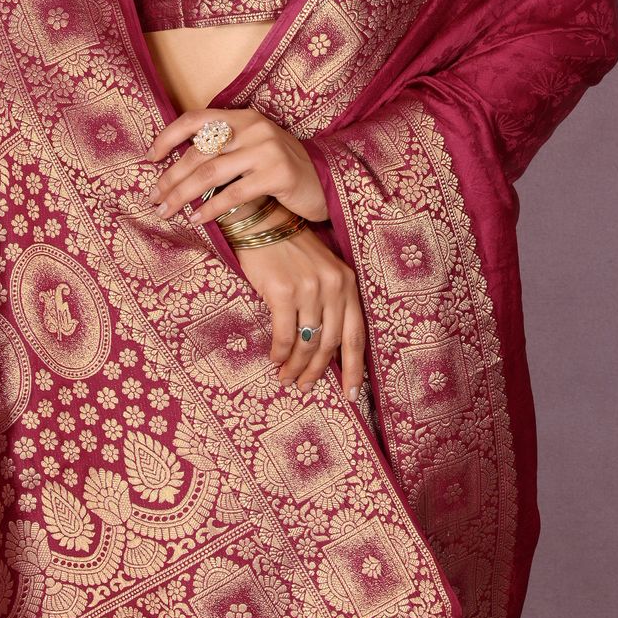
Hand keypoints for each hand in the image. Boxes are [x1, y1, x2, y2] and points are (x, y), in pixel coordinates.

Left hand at [145, 107, 328, 225]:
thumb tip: (177, 168)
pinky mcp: (278, 174)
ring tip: (166, 211)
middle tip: (153, 198)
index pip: (195, 119)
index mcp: (243, 117)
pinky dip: (210, 208)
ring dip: (182, 195)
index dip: (168, 137)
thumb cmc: (283, 170)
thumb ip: (225, 149)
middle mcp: (254, 128)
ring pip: (210, 173)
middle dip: (170, 177)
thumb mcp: (254, 149)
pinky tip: (196, 219)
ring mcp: (267, 150)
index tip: (149, 158)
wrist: (328, 182)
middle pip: (198, 152)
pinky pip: (233, 193)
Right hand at [234, 213, 365, 398]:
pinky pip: (285, 334)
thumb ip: (329, 302)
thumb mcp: (320, 271)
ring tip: (287, 379)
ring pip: (307, 342)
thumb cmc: (288, 249)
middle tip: (306, 387)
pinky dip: (280, 352)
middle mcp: (333, 286)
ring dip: (297, 367)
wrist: (261, 222)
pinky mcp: (283, 291)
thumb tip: (325, 347)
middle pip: (331, 344)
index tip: (352, 395)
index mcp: (347, 282)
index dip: (354, 368)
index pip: (356, 335)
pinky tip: (275, 359)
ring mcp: (309, 288)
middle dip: (319, 372)